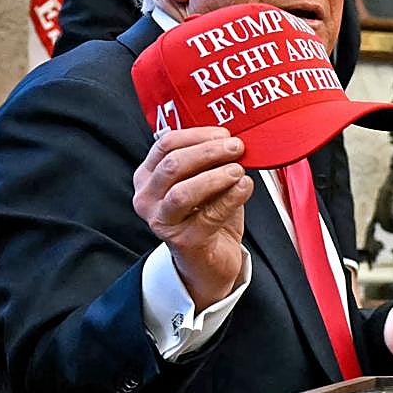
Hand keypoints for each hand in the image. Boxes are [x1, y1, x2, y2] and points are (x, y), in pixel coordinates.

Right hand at [132, 127, 252, 310]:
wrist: (210, 259)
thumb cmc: (207, 213)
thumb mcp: (204, 179)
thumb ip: (210, 159)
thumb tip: (232, 139)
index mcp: (148, 176)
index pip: (166, 144)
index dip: (197, 135)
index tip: (224, 134)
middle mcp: (147, 198)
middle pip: (173, 165)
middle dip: (208, 152)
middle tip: (236, 148)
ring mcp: (161, 221)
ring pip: (183, 192)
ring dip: (215, 176)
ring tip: (238, 170)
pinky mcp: (182, 241)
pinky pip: (208, 215)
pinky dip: (230, 198)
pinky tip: (245, 187)